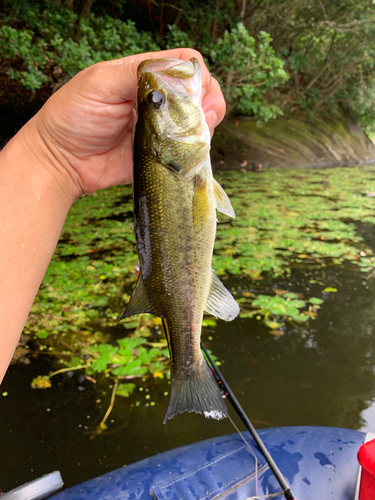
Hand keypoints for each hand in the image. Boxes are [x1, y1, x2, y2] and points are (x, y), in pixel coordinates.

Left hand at [30, 49, 225, 197]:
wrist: (62, 161)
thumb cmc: (73, 116)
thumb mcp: (99, 83)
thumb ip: (135, 74)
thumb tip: (174, 74)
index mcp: (144, 75)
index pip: (185, 64)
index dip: (198, 76)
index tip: (197, 95)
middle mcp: (157, 99)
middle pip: (199, 92)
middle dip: (209, 102)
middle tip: (204, 118)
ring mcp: (161, 127)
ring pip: (199, 122)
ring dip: (205, 127)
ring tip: (196, 135)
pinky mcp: (160, 153)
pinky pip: (187, 150)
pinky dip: (195, 150)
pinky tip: (188, 151)